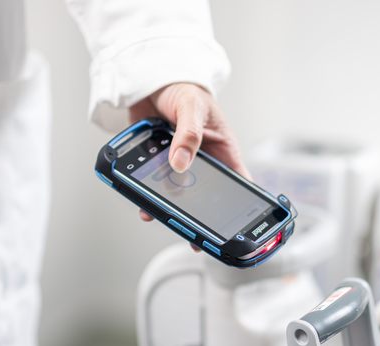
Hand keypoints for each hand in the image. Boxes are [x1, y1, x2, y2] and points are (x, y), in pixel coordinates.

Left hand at [129, 83, 249, 222]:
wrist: (152, 80)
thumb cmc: (184, 88)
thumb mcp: (191, 108)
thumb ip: (189, 135)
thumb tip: (181, 162)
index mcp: (222, 149)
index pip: (237, 181)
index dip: (237, 203)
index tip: (231, 222)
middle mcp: (203, 160)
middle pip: (206, 194)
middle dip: (198, 213)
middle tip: (193, 232)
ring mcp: (180, 163)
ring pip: (178, 192)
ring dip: (169, 204)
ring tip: (160, 215)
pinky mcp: (158, 162)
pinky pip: (154, 183)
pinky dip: (148, 193)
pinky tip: (142, 200)